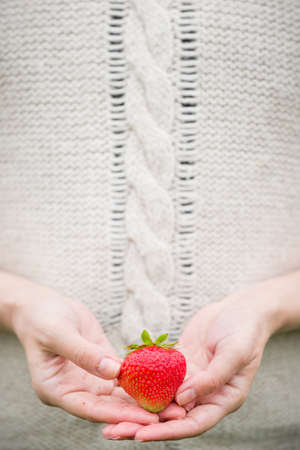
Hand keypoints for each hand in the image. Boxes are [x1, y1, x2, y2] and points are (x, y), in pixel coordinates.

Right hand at [12, 287, 158, 424]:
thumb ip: (84, 353)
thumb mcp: (59, 333)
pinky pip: (123, 375)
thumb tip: (114, 372)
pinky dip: (141, 378)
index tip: (148, 419)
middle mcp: (75, 390)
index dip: (120, 416)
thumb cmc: (43, 319)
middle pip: (110, 407)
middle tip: (172, 415)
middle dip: (140, 412)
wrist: (43, 307)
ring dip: (145, 398)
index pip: (91, 409)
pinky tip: (163, 379)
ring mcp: (89, 379)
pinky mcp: (101, 364)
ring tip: (174, 402)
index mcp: (57, 391)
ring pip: (119, 394)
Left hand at [102, 284, 277, 440]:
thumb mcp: (234, 353)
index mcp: (221, 400)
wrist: (240, 309)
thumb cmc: (245, 331)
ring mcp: (190, 378)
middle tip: (113, 431)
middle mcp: (203, 394)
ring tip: (109, 414)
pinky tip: (122, 380)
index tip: (140, 435)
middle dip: (143, 425)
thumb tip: (183, 400)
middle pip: (171, 416)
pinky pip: (159, 373)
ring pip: (161, 397)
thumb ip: (212, 378)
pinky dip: (142, 379)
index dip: (166, 432)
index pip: (191, 424)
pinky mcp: (181, 363)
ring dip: (138, 405)